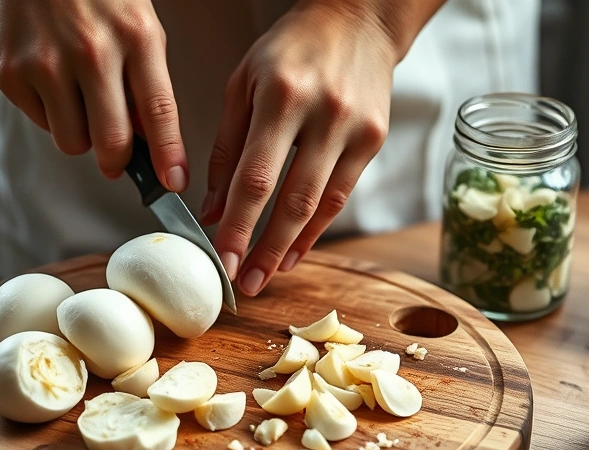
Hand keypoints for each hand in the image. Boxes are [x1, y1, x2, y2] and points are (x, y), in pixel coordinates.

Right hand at [0, 0, 187, 190]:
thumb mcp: (140, 28)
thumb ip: (148, 84)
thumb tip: (152, 142)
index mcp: (135, 37)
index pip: (158, 110)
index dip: (168, 155)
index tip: (174, 182)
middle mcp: (91, 50)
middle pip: (111, 141)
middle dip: (119, 160)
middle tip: (118, 155)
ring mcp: (46, 63)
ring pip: (73, 143)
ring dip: (82, 135)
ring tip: (81, 99)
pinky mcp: (11, 73)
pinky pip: (42, 125)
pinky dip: (52, 114)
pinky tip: (53, 80)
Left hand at [201, 0, 440, 295]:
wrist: (358, 20)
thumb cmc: (291, 48)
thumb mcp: (243, 84)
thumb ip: (226, 148)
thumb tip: (213, 208)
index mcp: (282, 95)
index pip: (256, 177)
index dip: (238, 226)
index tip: (221, 259)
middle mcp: (324, 114)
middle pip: (292, 200)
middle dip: (264, 249)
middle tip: (244, 283)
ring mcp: (355, 129)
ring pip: (321, 205)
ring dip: (290, 247)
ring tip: (267, 276)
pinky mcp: (374, 140)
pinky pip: (342, 195)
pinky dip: (317, 228)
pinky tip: (295, 250)